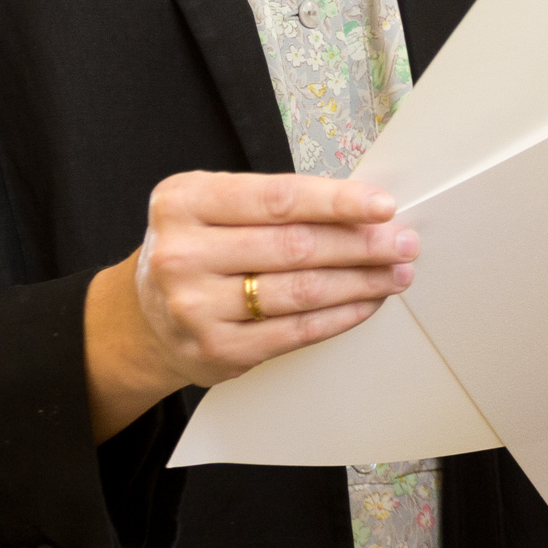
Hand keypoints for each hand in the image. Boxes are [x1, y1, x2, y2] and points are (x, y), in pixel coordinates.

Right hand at [84, 172, 416, 438]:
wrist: (145, 317)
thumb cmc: (195, 249)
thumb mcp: (210, 206)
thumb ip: (271, 203)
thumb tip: (358, 207)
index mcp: (182, 201)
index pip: (276, 197)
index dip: (336, 201)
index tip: (381, 204)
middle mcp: (183, 254)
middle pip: (294, 246)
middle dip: (360, 244)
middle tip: (401, 242)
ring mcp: (197, 307)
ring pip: (301, 291)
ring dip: (360, 281)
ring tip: (395, 272)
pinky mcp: (219, 350)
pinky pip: (296, 332)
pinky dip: (340, 316)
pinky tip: (366, 302)